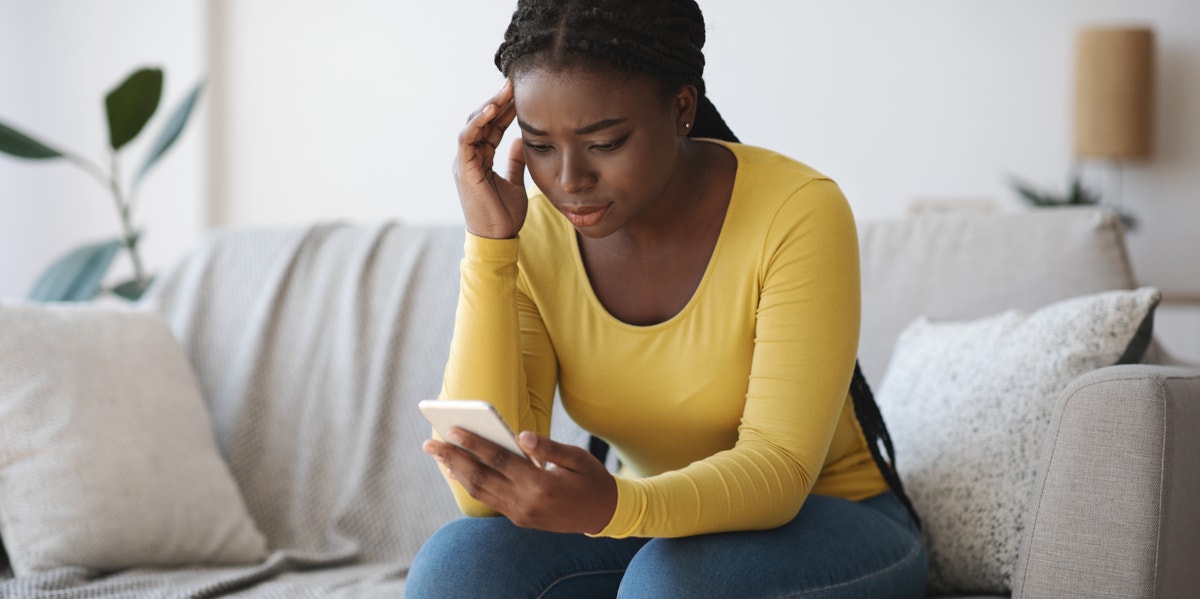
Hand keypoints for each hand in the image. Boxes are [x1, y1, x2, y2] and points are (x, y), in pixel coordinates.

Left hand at [423, 428, 617, 534]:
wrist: (604, 515)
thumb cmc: (592, 480)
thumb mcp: (577, 458)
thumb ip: (547, 447)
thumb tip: (520, 435)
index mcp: (541, 485)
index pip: (499, 460)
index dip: (474, 444)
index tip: (453, 430)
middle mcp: (526, 503)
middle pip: (481, 478)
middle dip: (453, 459)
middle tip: (430, 444)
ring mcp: (521, 514)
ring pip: (480, 492)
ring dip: (457, 473)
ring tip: (439, 456)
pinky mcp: (520, 519)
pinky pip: (489, 500)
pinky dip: (472, 485)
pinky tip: (460, 472)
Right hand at [453, 79, 527, 238]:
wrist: (498, 239)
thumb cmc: (504, 216)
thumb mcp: (515, 183)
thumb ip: (515, 162)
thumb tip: (521, 141)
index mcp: (481, 160)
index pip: (493, 127)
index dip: (506, 110)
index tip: (523, 94)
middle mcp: (470, 158)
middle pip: (483, 121)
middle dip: (499, 101)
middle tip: (515, 82)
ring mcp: (464, 162)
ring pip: (474, 124)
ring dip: (490, 105)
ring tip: (506, 90)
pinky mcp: (464, 168)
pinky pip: (467, 138)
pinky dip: (478, 121)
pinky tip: (493, 108)